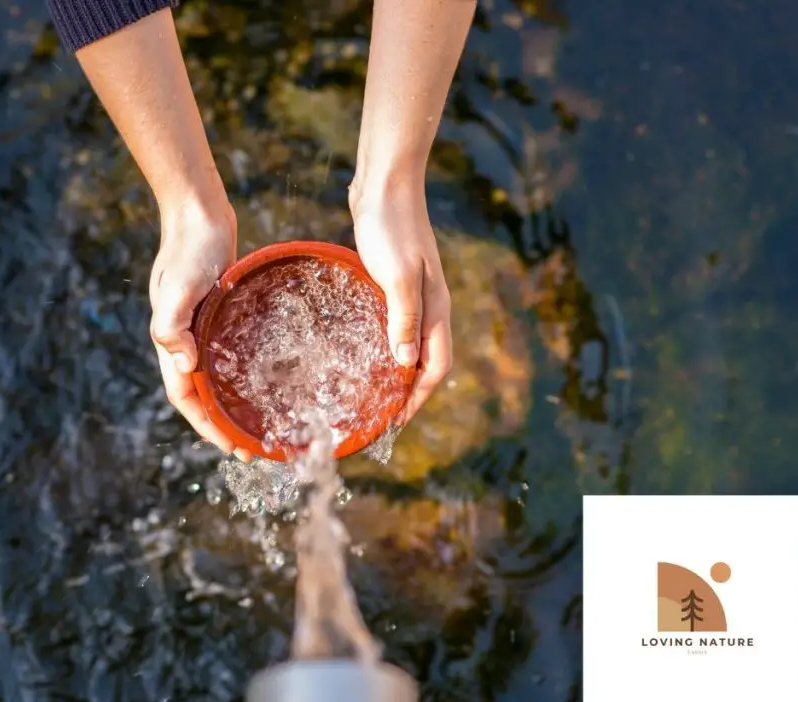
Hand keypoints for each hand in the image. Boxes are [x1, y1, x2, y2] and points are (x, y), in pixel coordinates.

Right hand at [149, 202, 253, 461]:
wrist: (198, 215)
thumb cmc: (188, 250)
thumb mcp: (178, 287)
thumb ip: (172, 325)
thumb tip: (184, 365)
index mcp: (172, 342)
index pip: (186, 398)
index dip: (207, 426)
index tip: (231, 447)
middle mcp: (186, 342)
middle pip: (202, 396)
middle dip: (223, 426)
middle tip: (253, 449)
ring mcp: (202, 330)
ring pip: (216, 378)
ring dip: (232, 405)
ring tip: (258, 425)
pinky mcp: (218, 317)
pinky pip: (229, 355)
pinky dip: (241, 375)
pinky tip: (264, 381)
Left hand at [351, 186, 452, 421]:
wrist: (385, 184)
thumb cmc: (391, 227)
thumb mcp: (397, 276)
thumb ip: (403, 319)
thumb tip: (404, 365)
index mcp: (435, 309)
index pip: (436, 367)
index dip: (418, 398)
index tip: (395, 422)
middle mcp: (429, 307)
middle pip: (426, 362)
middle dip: (408, 393)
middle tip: (380, 417)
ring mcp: (413, 295)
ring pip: (410, 345)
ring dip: (396, 372)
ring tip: (371, 394)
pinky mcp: (394, 283)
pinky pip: (394, 326)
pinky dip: (384, 346)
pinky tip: (361, 351)